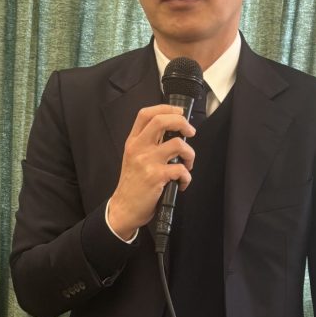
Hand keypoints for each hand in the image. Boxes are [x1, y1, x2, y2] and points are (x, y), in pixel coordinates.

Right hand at [108, 104, 195, 238]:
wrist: (124, 208)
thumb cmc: (133, 184)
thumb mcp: (133, 158)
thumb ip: (148, 144)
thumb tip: (173, 132)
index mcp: (133, 141)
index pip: (146, 114)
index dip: (166, 108)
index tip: (179, 112)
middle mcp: (138, 148)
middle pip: (162, 121)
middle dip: (182, 122)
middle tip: (191, 132)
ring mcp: (147, 162)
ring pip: (178, 144)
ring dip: (190, 154)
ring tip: (188, 164)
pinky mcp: (156, 177)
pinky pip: (181, 169)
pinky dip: (187, 177)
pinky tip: (182, 183)